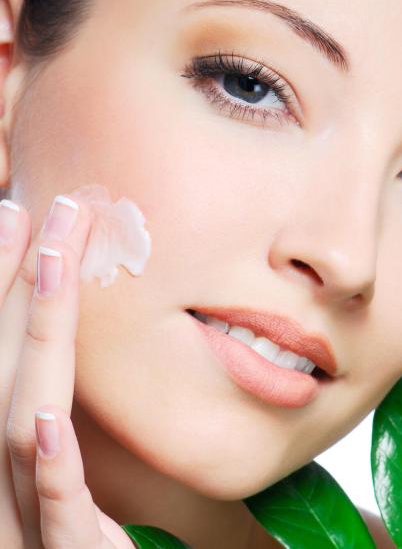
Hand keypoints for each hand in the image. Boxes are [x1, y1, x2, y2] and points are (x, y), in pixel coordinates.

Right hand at [0, 195, 135, 547]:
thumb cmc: (70, 536)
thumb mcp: (57, 473)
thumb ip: (51, 422)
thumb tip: (58, 355)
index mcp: (0, 448)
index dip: (4, 286)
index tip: (25, 219)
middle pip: (1, 369)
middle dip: (18, 285)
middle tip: (51, 211)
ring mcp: (17, 523)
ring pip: (16, 425)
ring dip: (33, 340)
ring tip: (51, 261)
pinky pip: (55, 513)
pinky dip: (50, 466)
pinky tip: (47, 417)